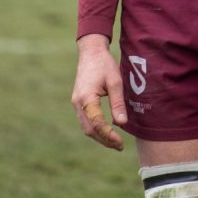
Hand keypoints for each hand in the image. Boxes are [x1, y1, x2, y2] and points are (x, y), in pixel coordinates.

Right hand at [71, 34, 126, 150]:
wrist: (90, 52)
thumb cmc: (104, 64)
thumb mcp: (115, 81)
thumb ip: (118, 103)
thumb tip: (122, 124)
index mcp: (86, 98)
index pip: (97, 123)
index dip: (109, 135)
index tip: (120, 143)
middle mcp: (78, 103)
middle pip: (89, 130)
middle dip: (104, 140)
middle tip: (120, 146)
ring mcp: (76, 103)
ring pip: (86, 127)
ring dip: (100, 137)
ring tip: (115, 142)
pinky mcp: (78, 102)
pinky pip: (85, 120)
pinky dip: (95, 129)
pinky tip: (107, 130)